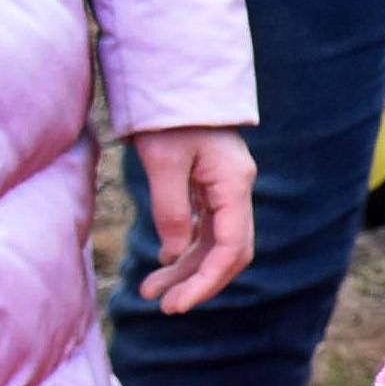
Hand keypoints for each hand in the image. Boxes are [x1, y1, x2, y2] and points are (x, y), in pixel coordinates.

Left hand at [129, 126, 258, 314]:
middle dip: (198, 282)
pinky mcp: (210, 186)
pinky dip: (184, 249)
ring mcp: (225, 188)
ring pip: (215, 243)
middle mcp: (237, 190)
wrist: (172, 78)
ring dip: (186, 269)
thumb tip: (173, 253)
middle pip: (229, 252)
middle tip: (164, 306)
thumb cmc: (167, 115)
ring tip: (148, 291)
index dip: (206, 282)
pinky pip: (205, 227)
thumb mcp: (162, 162)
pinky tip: (163, 262)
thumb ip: (170, 210)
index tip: (178, 305)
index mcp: (233, 184)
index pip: (231, 248)